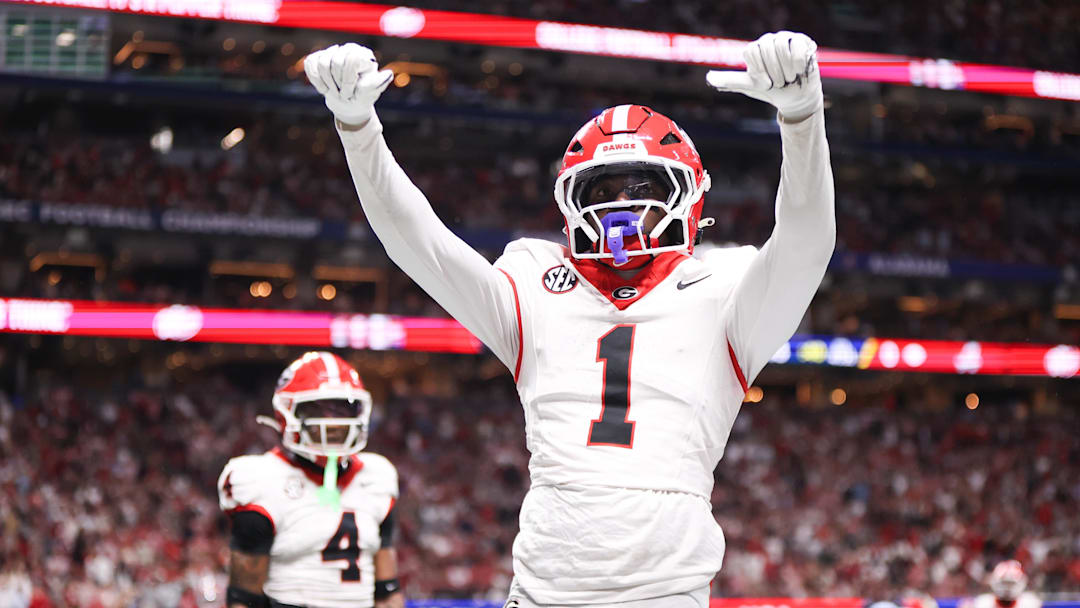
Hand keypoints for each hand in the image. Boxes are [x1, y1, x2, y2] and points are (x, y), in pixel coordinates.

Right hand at [304, 43, 393, 125]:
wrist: (349, 105)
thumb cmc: (362, 98)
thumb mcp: (370, 94)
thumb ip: (377, 84)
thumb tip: (388, 75)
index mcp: (363, 55)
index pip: (351, 60)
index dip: (347, 80)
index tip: (350, 94)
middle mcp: (348, 49)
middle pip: (335, 61)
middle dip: (337, 84)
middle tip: (343, 95)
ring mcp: (333, 52)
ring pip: (321, 62)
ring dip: (327, 83)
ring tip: (335, 92)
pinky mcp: (319, 57)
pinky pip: (310, 64)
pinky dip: (315, 80)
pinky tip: (324, 88)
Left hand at [706, 31, 822, 121]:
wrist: (795, 98)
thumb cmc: (772, 91)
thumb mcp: (750, 86)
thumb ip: (731, 80)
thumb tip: (708, 78)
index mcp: (754, 49)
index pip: (751, 51)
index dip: (758, 70)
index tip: (764, 83)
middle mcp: (768, 41)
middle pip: (766, 47)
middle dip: (773, 71)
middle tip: (778, 83)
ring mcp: (785, 39)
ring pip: (781, 45)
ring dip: (785, 69)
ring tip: (789, 78)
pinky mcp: (802, 41)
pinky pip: (797, 46)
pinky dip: (797, 63)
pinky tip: (799, 70)